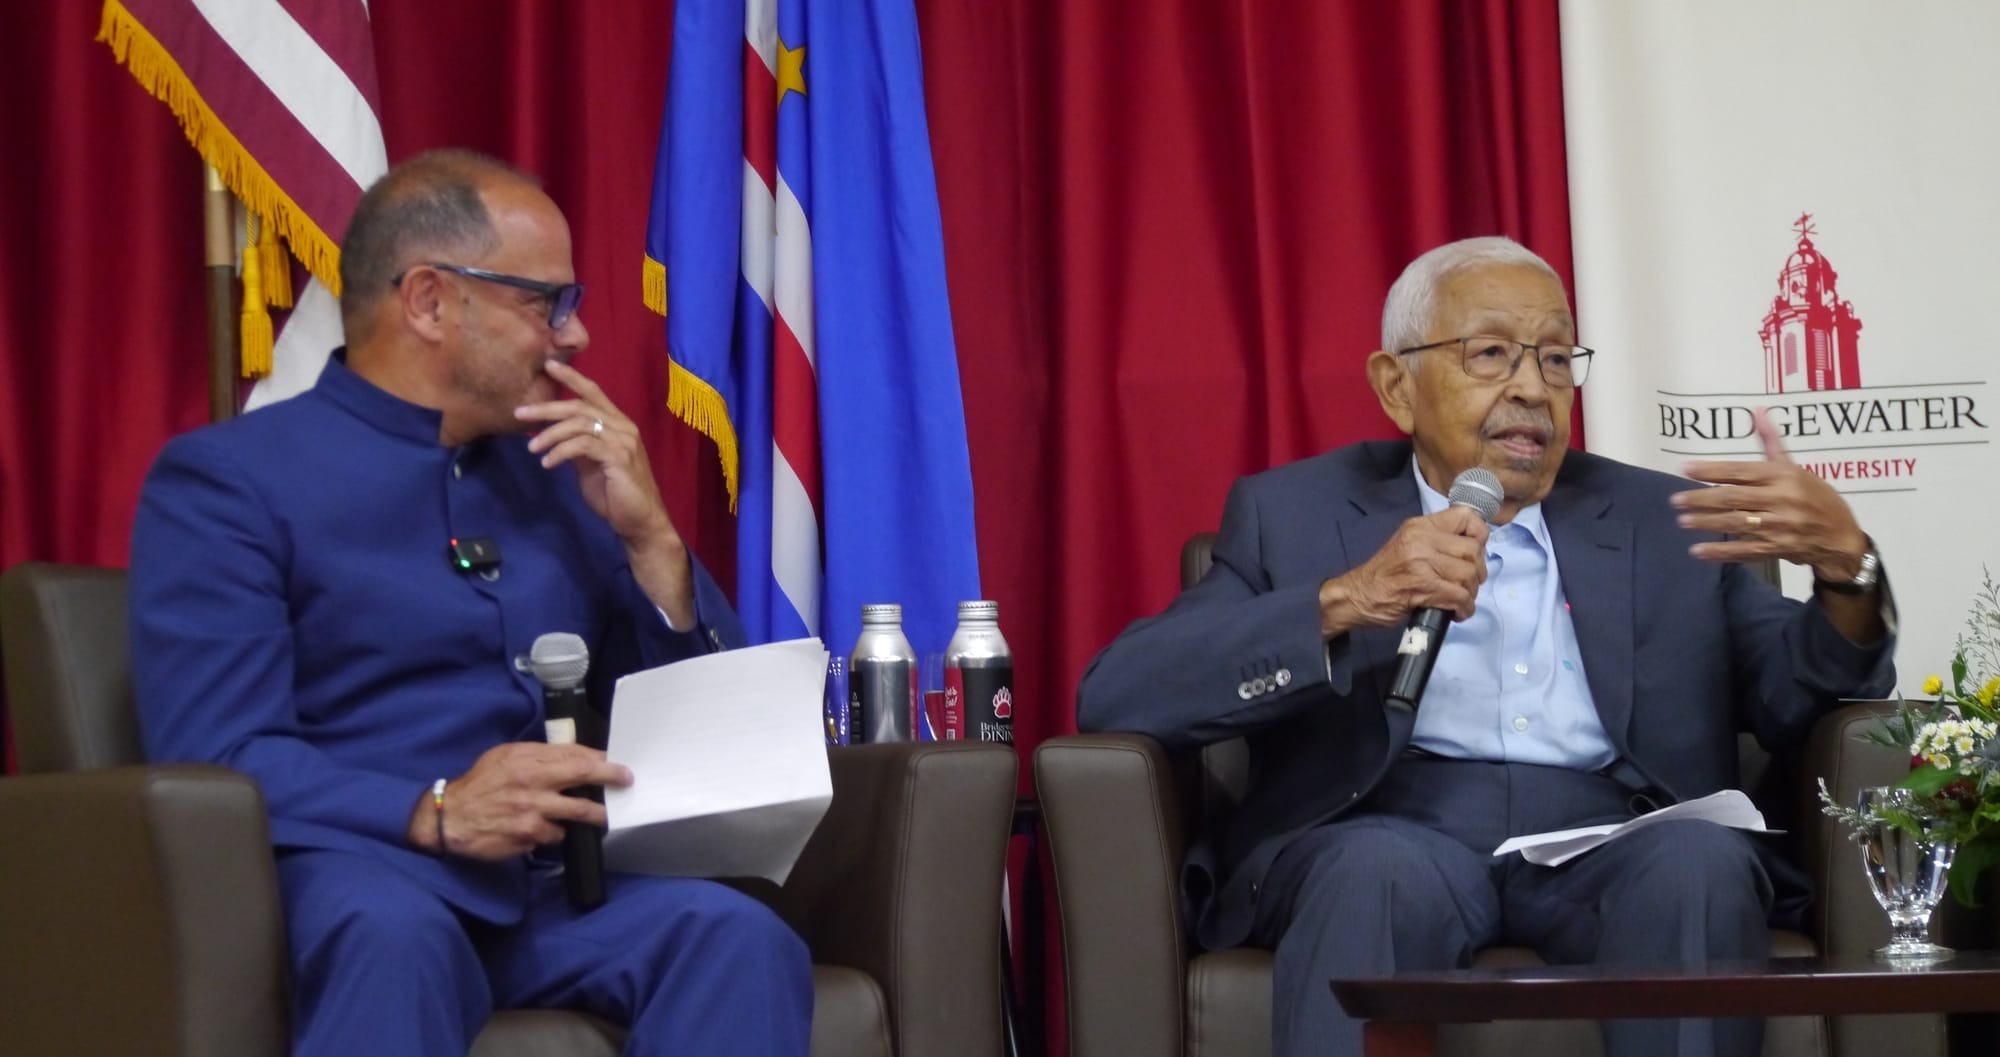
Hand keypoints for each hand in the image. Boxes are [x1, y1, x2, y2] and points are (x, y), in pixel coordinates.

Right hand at [408, 742, 633, 860]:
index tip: (616, 761)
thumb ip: (537, 756)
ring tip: (603, 817)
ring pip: (577, 812)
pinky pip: (556, 836)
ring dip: (593, 815)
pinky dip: (555, 833)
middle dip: (611, 777)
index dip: (600, 758)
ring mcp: (533, 812)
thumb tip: (572, 755)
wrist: (451, 818)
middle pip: (583, 776)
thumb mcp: (504, 757)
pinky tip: (545, 830)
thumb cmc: (480, 784)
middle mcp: (534, 783)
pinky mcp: (529, 836)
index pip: (574, 754)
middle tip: (627, 781)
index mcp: (528, 760)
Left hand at [517, 360, 696, 624]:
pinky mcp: (619, 458)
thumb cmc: (616, 495)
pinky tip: (547, 463)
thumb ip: (578, 446)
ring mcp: (623, 441)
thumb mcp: (591, 465)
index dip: (571, 377)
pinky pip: (583, 445)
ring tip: (531, 448)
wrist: (639, 522)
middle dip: (547, 407)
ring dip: (550, 434)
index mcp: (617, 424)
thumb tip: (552, 434)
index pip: (593, 392)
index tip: (548, 365)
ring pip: (579, 423)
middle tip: (520, 414)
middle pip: (580, 405)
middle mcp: (623, 427)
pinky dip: (560, 451)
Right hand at [1318, 506, 1488, 638]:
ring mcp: (1423, 563)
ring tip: (1461, 600)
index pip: (1466, 517)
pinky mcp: (1424, 587)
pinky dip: (1464, 608)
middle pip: (1472, 551)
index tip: (1475, 552)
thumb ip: (1437, 540)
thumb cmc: (1385, 573)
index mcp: (1420, 526)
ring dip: (1470, 593)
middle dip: (1477, 572)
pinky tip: (1457, 612)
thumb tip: (1473, 547)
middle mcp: (1422, 539)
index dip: (1480, 535)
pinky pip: (1459, 597)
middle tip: (1468, 583)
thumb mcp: (1408, 543)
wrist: (1358, 595)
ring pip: (1468, 575)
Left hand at [1673, 409, 1868, 580]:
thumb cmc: (1815, 497)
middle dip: (1701, 499)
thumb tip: (1758, 411)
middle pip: (1734, 498)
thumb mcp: (1796, 468)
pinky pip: (1745, 550)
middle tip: (1675, 500)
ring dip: (1707, 523)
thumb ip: (1772, 443)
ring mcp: (1780, 526)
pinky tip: (1698, 551)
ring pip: (1736, 523)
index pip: (1741, 471)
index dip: (1711, 470)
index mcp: (1783, 476)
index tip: (1685, 469)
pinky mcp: (1778, 548)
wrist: (1841, 536)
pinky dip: (1721, 551)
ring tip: (1683, 521)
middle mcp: (1782, 499)